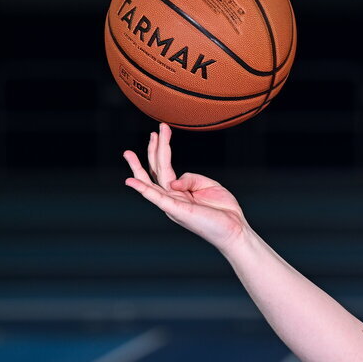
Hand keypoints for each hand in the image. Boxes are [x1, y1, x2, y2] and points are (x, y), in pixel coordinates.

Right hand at [123, 122, 248, 251]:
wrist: (234, 229)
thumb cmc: (222, 210)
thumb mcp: (208, 185)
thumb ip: (190, 178)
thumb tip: (172, 182)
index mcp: (179, 191)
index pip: (164, 168)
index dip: (161, 149)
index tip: (160, 132)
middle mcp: (172, 197)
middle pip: (157, 170)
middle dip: (153, 150)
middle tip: (152, 132)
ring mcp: (172, 204)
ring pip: (152, 181)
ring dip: (139, 166)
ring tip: (128, 153)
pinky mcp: (176, 210)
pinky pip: (156, 198)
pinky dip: (142, 189)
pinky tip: (131, 181)